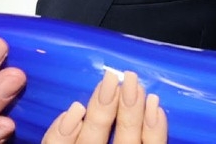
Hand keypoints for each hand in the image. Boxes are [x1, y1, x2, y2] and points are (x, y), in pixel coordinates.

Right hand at [42, 71, 167, 143]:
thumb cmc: (96, 141)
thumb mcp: (68, 138)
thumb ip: (63, 134)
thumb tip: (72, 111)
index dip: (59, 132)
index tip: (73, 108)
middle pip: (92, 141)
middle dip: (102, 110)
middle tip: (111, 79)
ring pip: (126, 142)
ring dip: (130, 111)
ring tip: (134, 83)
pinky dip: (156, 129)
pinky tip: (154, 106)